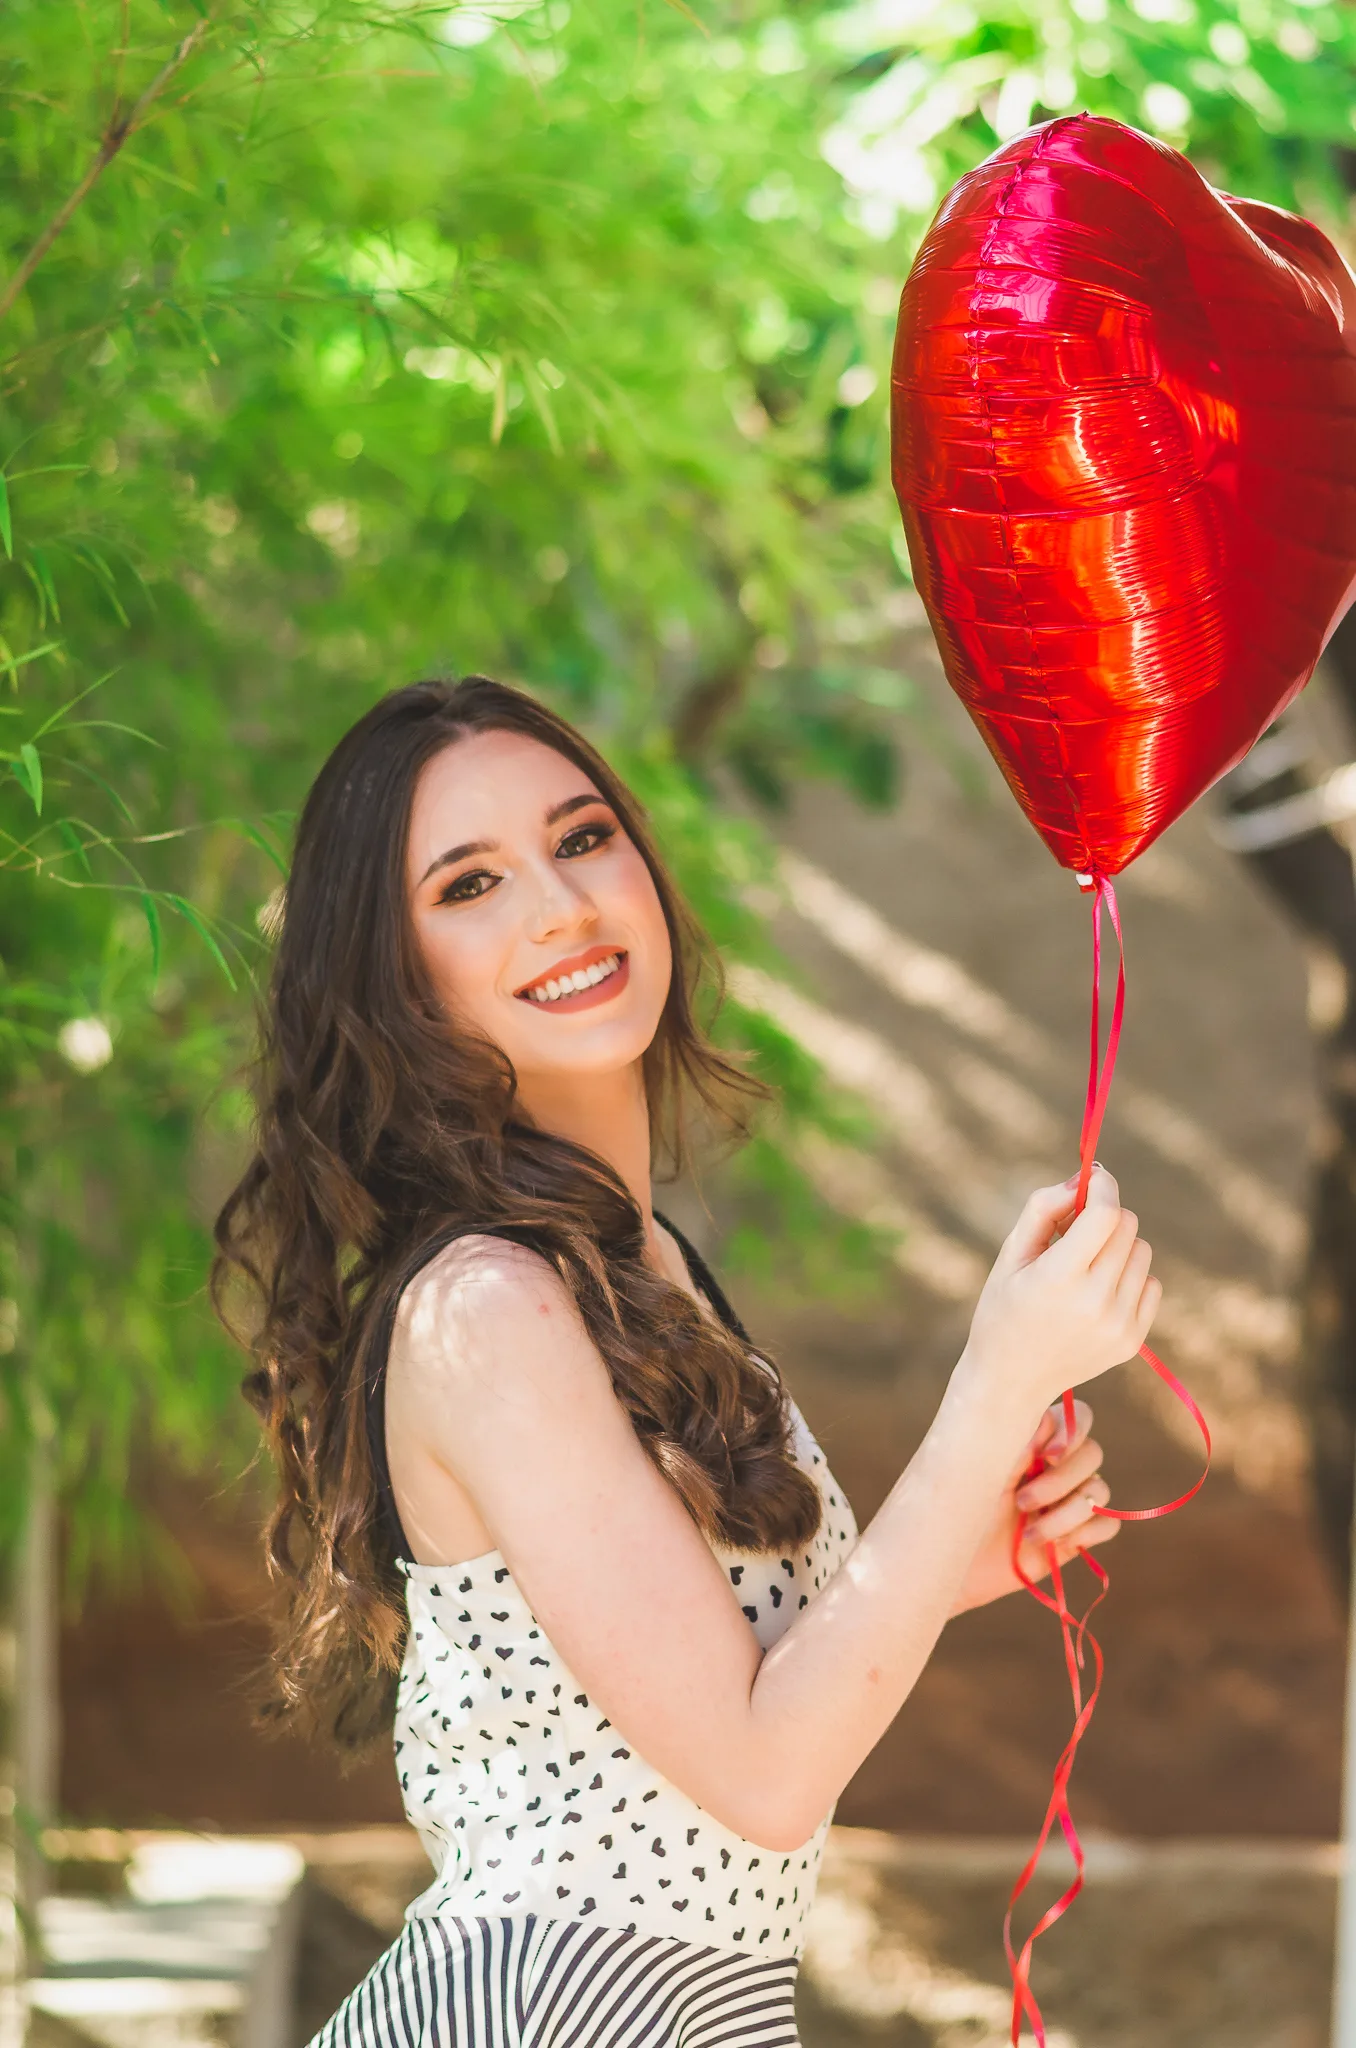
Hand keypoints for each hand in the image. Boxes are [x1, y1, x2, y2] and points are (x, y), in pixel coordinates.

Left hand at [951, 1400, 1118, 1614]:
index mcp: (1035, 1442)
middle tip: (1021, 1502)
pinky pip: (1109, 1523)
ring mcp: (1070, 1500)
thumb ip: (1017, 1444)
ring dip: (1067, 1514)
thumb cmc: (958, 1508)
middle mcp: (1057, 1466)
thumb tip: (1047, 1416)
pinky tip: (1058, 1544)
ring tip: (1031, 1533)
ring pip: (1100, 1491)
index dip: (1072, 1432)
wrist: (953, 1561)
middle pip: (1092, 1454)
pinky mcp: (1078, 1533)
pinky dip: (1087, 1532)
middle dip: (1060, 1481)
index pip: (1077, 1417)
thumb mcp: (982, 1471)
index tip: (1046, 1454)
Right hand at [961, 1164, 1160, 1412]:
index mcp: (1058, 1278)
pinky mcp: (1132, 1341)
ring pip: (1141, 1252)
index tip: (1093, 1179)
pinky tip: (1098, 1292)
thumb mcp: (1010, 1254)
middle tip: (1076, 1228)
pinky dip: (1128, 1277)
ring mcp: (1118, 1325)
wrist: (1011, 1380)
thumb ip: (1043, 1208)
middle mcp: (1095, 1303)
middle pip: (1127, 1226)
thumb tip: (1082, 1179)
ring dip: (1116, 1246)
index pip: (1105, 1214)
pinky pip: (1151, 1284)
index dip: (1102, 1188)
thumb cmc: (1004, 1308)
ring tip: (1084, 1265)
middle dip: (1105, 1215)